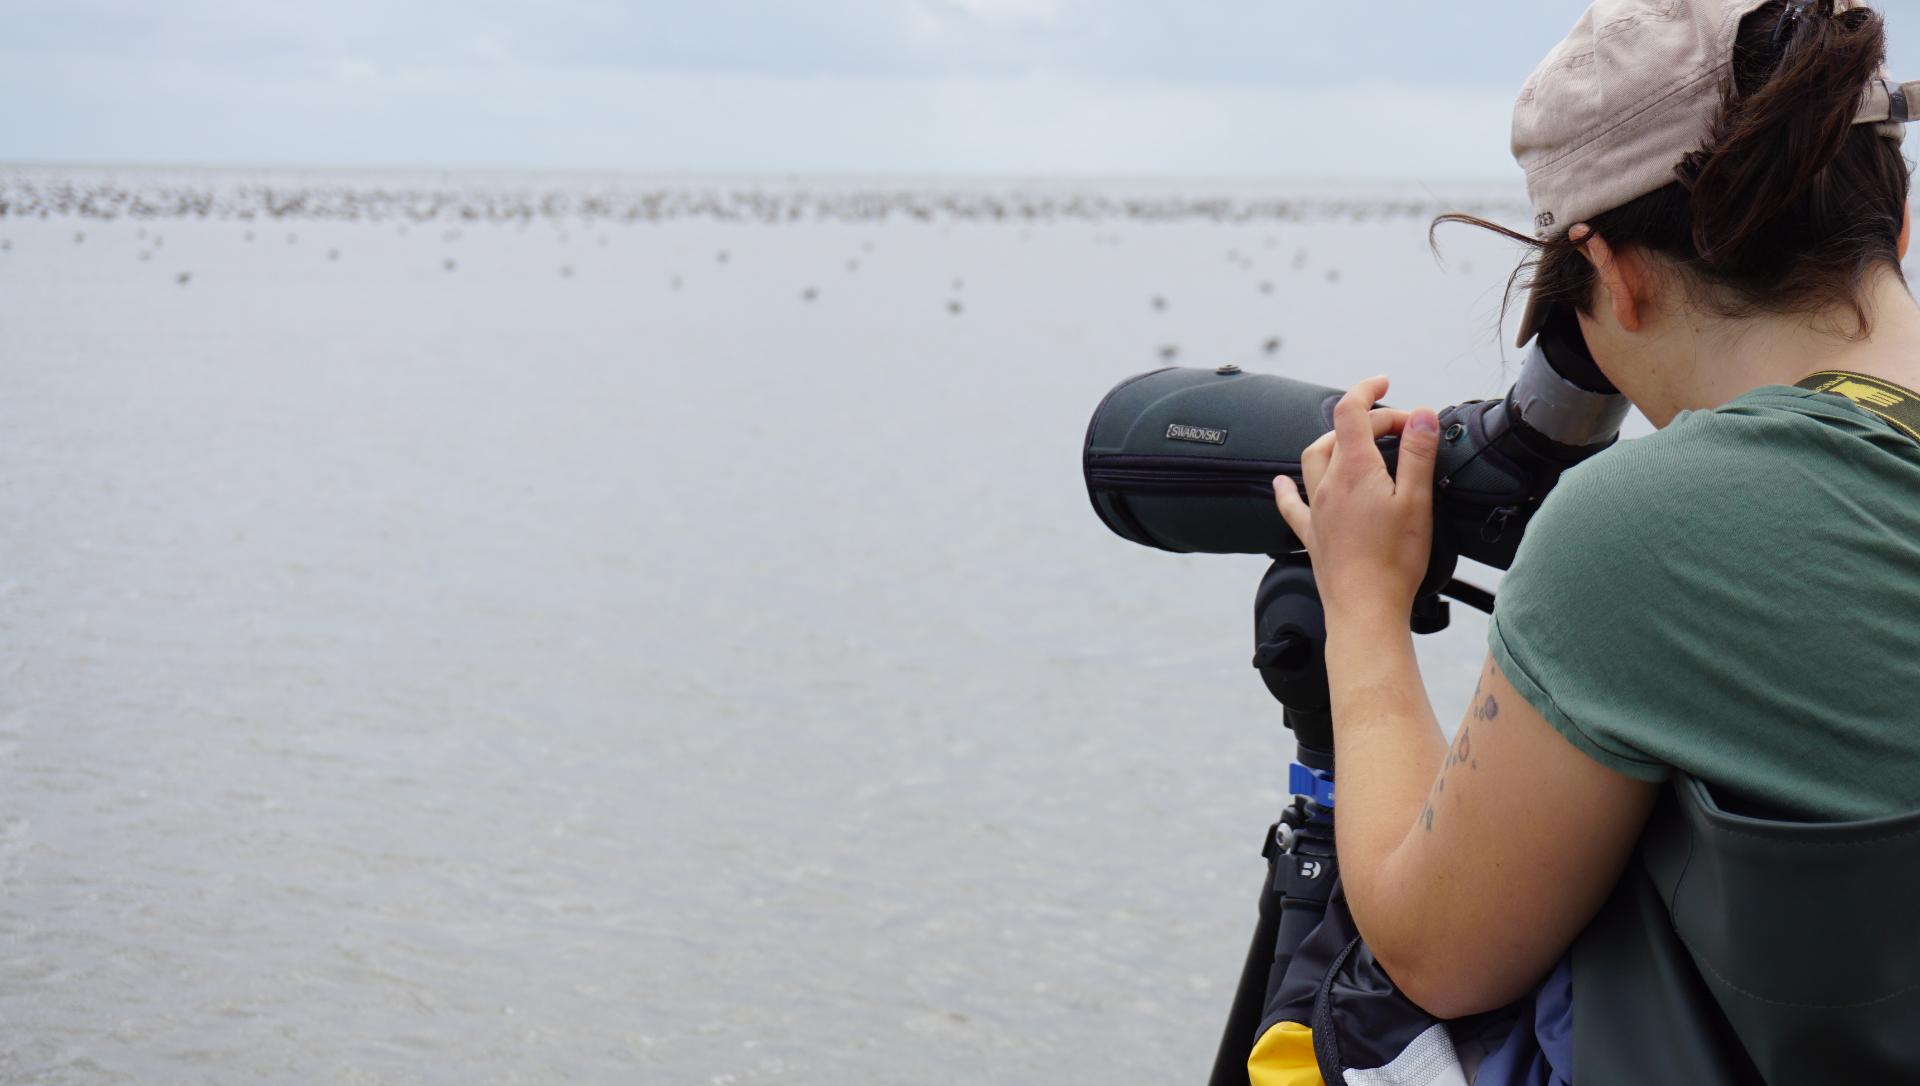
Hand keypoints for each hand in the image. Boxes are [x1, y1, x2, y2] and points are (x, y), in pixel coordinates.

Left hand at [1272, 376, 1440, 620]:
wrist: (1364, 609)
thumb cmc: (1394, 560)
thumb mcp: (1416, 500)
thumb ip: (1417, 453)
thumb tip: (1421, 413)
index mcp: (1355, 470)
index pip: (1351, 411)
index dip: (1366, 389)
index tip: (1385, 382)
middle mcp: (1328, 484)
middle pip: (1339, 433)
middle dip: (1368, 420)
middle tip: (1402, 430)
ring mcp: (1316, 509)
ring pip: (1313, 458)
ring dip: (1333, 441)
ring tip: (1357, 442)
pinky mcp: (1311, 534)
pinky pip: (1291, 503)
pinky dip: (1287, 487)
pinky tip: (1280, 483)